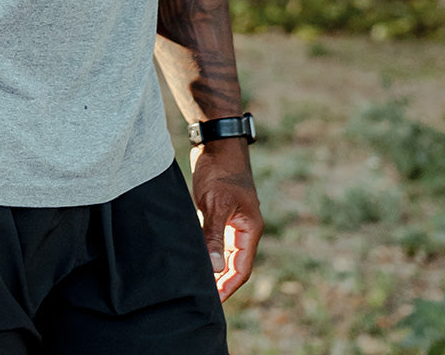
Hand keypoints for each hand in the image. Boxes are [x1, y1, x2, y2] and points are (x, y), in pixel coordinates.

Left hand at [190, 140, 262, 300]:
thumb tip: (215, 269)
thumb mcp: (215, 204)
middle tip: (202, 297)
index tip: (213, 301)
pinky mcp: (221, 212)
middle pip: (234, 264)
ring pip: (225, 252)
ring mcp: (233, 220)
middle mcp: (244, 228)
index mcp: (250, 229)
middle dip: (221, 282)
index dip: (227, 286)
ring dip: (214, 267)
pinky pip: (216, 238)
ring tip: (196, 282)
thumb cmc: (219, 171)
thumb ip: (214, 236)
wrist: (217, 142)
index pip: (241, 269)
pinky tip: (194, 256)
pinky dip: (208, 249)